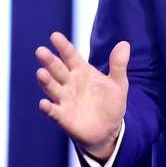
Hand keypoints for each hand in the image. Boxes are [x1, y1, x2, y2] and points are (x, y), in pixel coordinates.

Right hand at [36, 32, 127, 160]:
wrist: (109, 130)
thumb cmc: (110, 103)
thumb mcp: (118, 83)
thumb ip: (118, 65)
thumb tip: (125, 44)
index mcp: (82, 71)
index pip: (70, 56)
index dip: (63, 46)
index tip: (54, 36)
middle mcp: (70, 83)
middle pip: (57, 69)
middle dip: (49, 61)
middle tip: (41, 51)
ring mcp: (65, 99)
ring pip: (52, 88)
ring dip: (46, 81)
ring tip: (41, 73)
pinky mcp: (63, 117)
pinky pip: (54, 111)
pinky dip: (48, 108)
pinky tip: (43, 104)